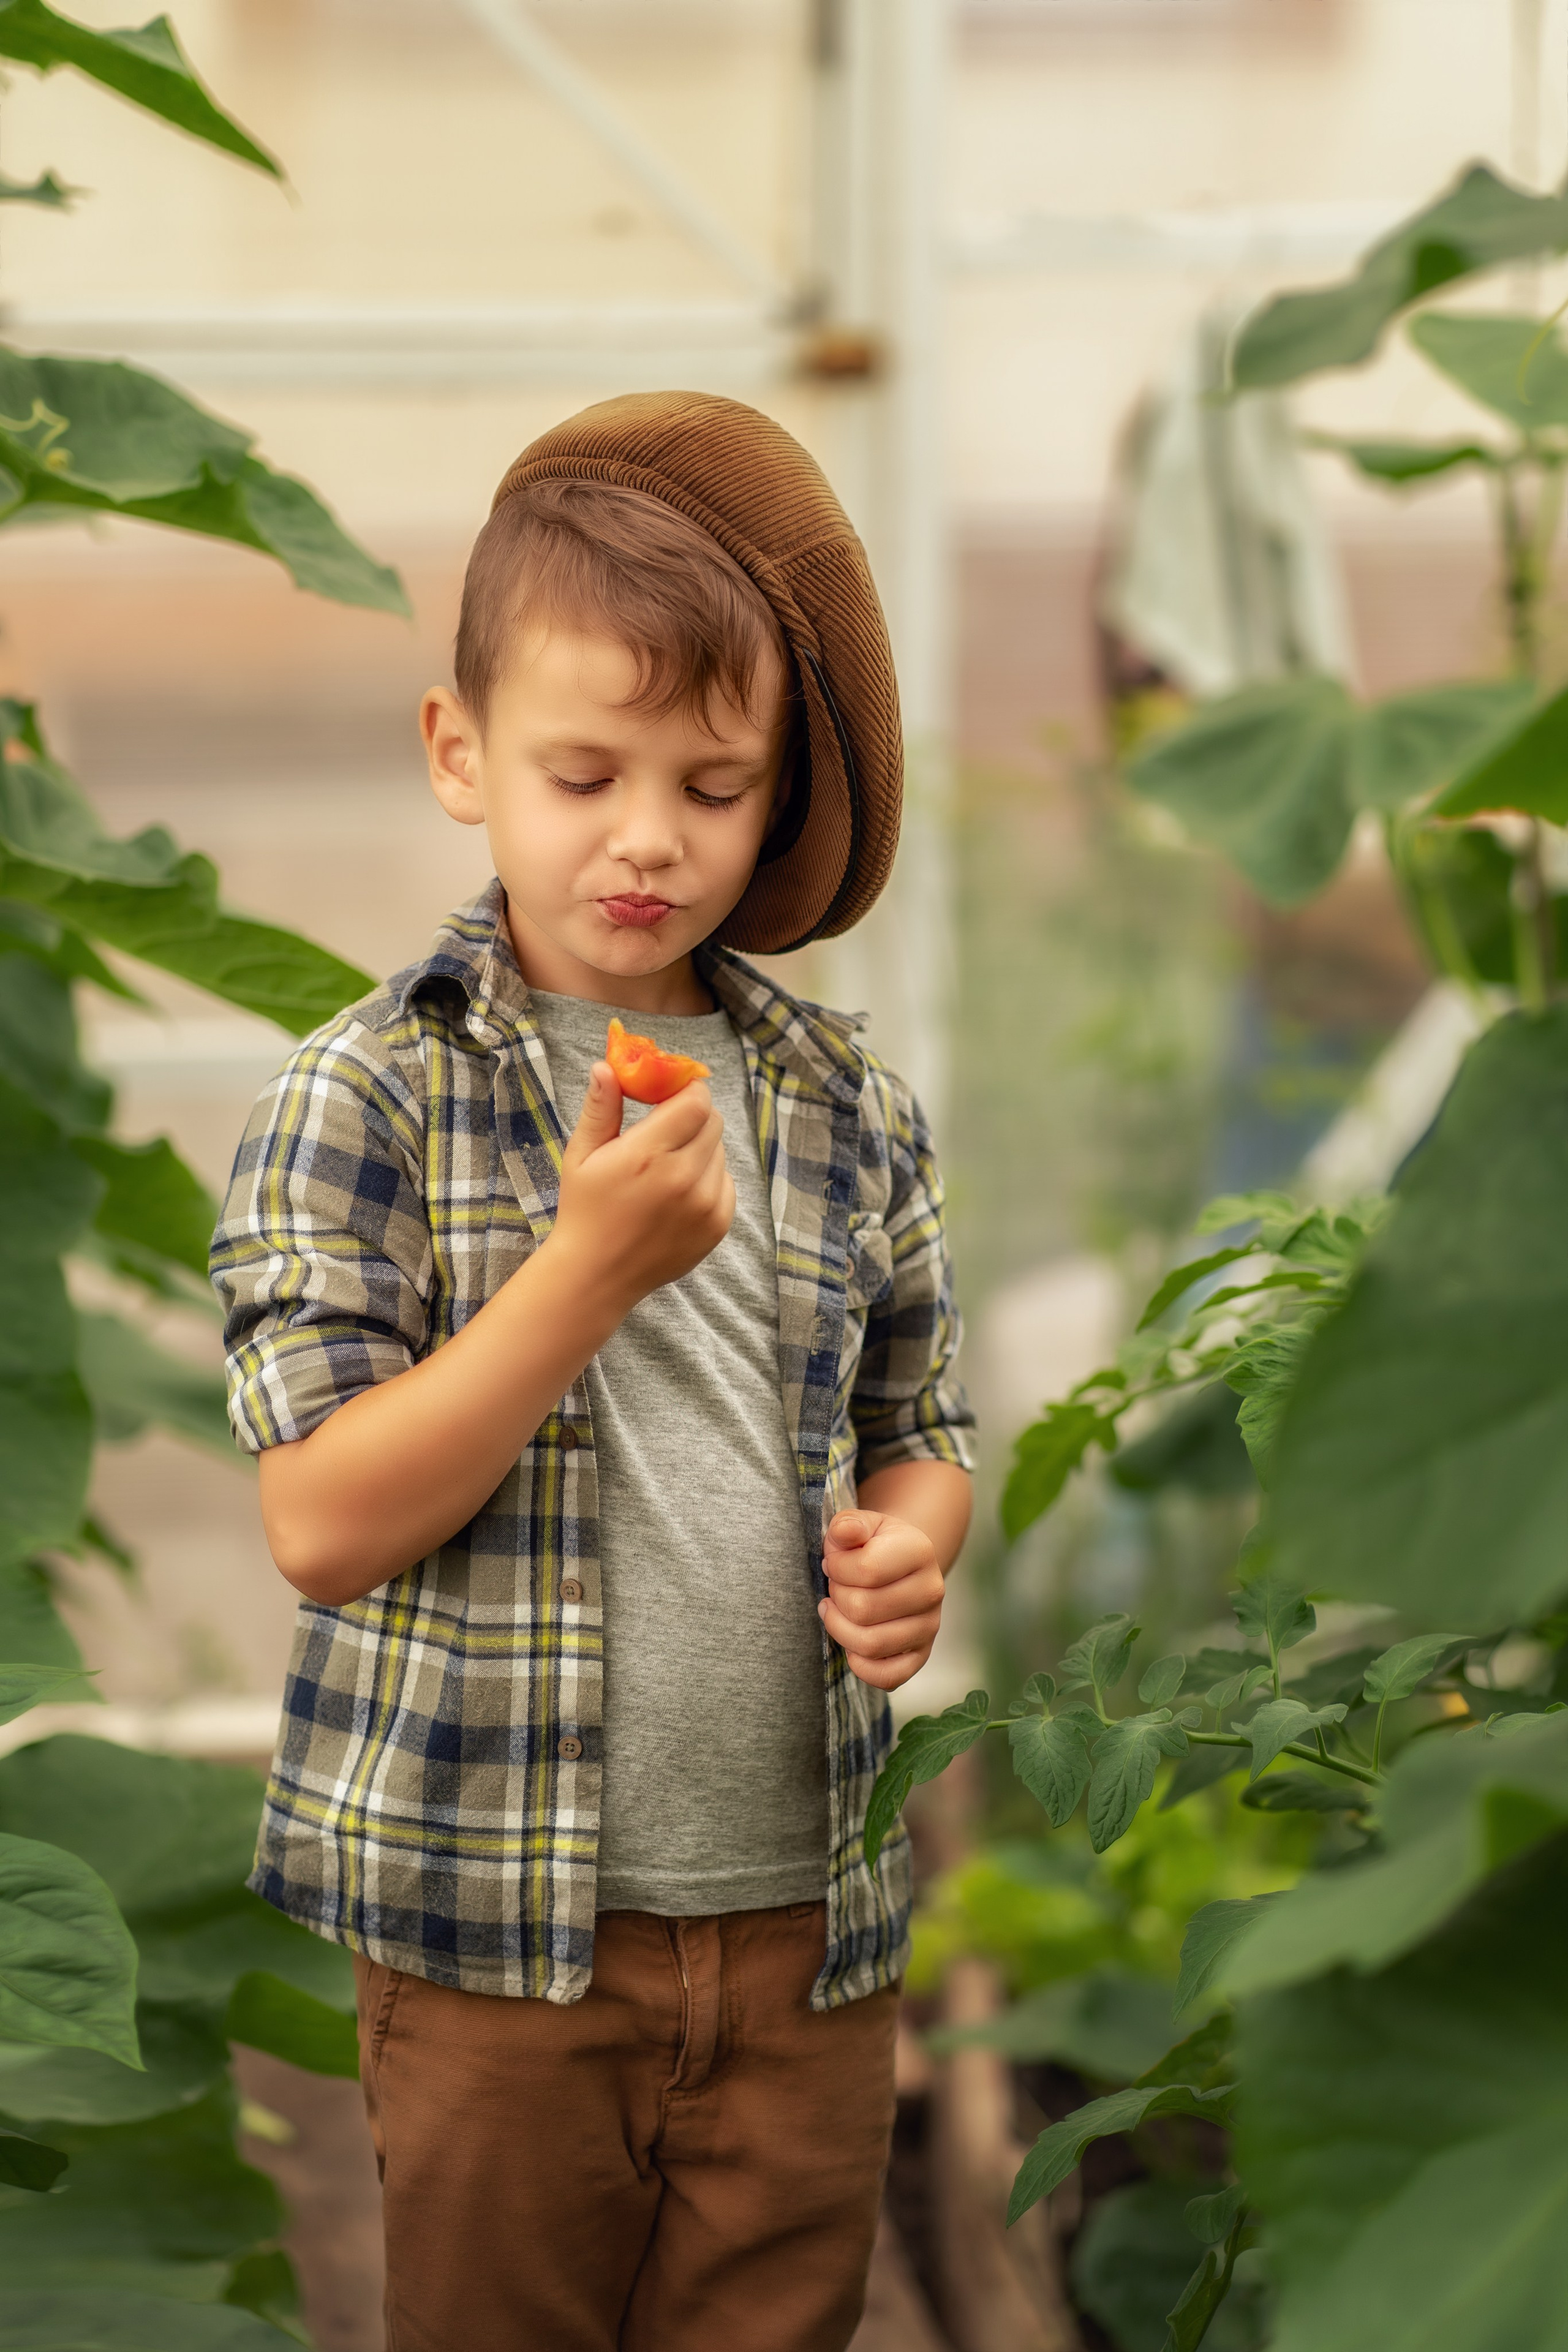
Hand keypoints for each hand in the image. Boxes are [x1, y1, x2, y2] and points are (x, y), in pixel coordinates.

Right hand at [550, 1062, 734, 1312]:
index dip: (687, 1090)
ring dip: (700, 1148)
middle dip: (692, 1115)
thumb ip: (600, 1107)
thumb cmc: (585, 1209)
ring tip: (666, 1167)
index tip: (670, 1094)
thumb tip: (607, 1065)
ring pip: (720, 1151)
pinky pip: (726, 1182)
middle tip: (666, 1127)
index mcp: (648, 1154)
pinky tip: (678, 1191)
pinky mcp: (718, 1225)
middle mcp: (684, 1178)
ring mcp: (706, 1204)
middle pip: (712, 1121)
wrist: (598, 1274)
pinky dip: (708, 1178)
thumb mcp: (582, 1155)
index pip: (696, 1101)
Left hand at [819, 1509, 945, 1691]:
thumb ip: (847, 1525)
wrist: (902, 1566)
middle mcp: (932, 1590)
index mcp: (919, 1551)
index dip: (836, 1568)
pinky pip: (888, 1677)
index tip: (833, 1563)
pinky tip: (850, 1644)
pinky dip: (861, 1666)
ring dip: (840, 1628)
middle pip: (863, 1609)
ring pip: (870, 1644)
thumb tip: (844, 1533)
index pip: (866, 1569)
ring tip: (837, 1610)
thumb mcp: (861, 1524)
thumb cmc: (874, 1544)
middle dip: (836, 1597)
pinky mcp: (921, 1655)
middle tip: (836, 1587)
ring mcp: (929, 1626)